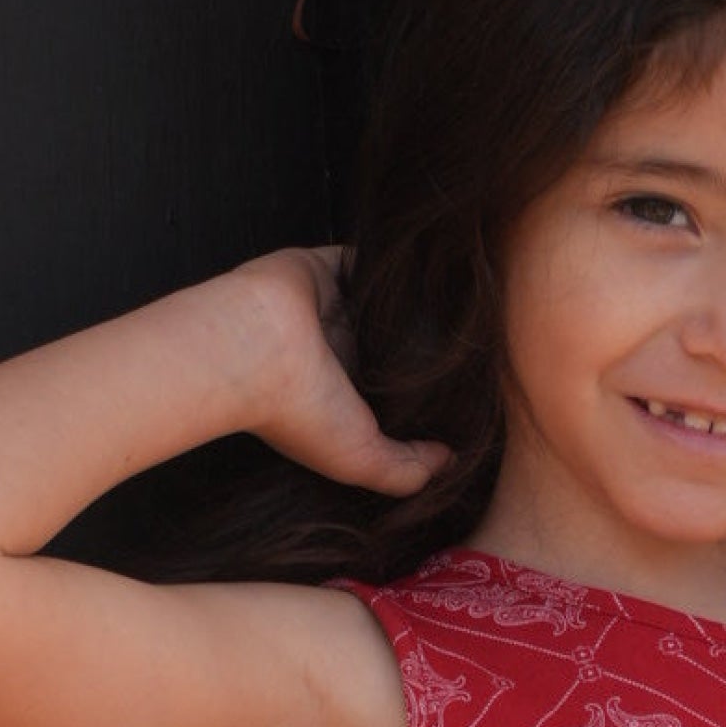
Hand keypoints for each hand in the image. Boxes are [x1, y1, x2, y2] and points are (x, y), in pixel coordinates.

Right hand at [228, 245, 452, 495]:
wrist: (253, 350)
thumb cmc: (297, 411)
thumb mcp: (361, 460)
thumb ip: (407, 468)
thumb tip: (450, 462)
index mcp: (340, 394)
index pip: (389, 390)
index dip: (422, 391)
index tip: (465, 392)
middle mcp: (336, 350)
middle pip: (390, 342)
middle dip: (423, 343)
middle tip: (471, 343)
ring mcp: (330, 309)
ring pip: (383, 302)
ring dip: (412, 300)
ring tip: (460, 303)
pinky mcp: (325, 268)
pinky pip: (366, 258)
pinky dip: (392, 263)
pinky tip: (427, 269)